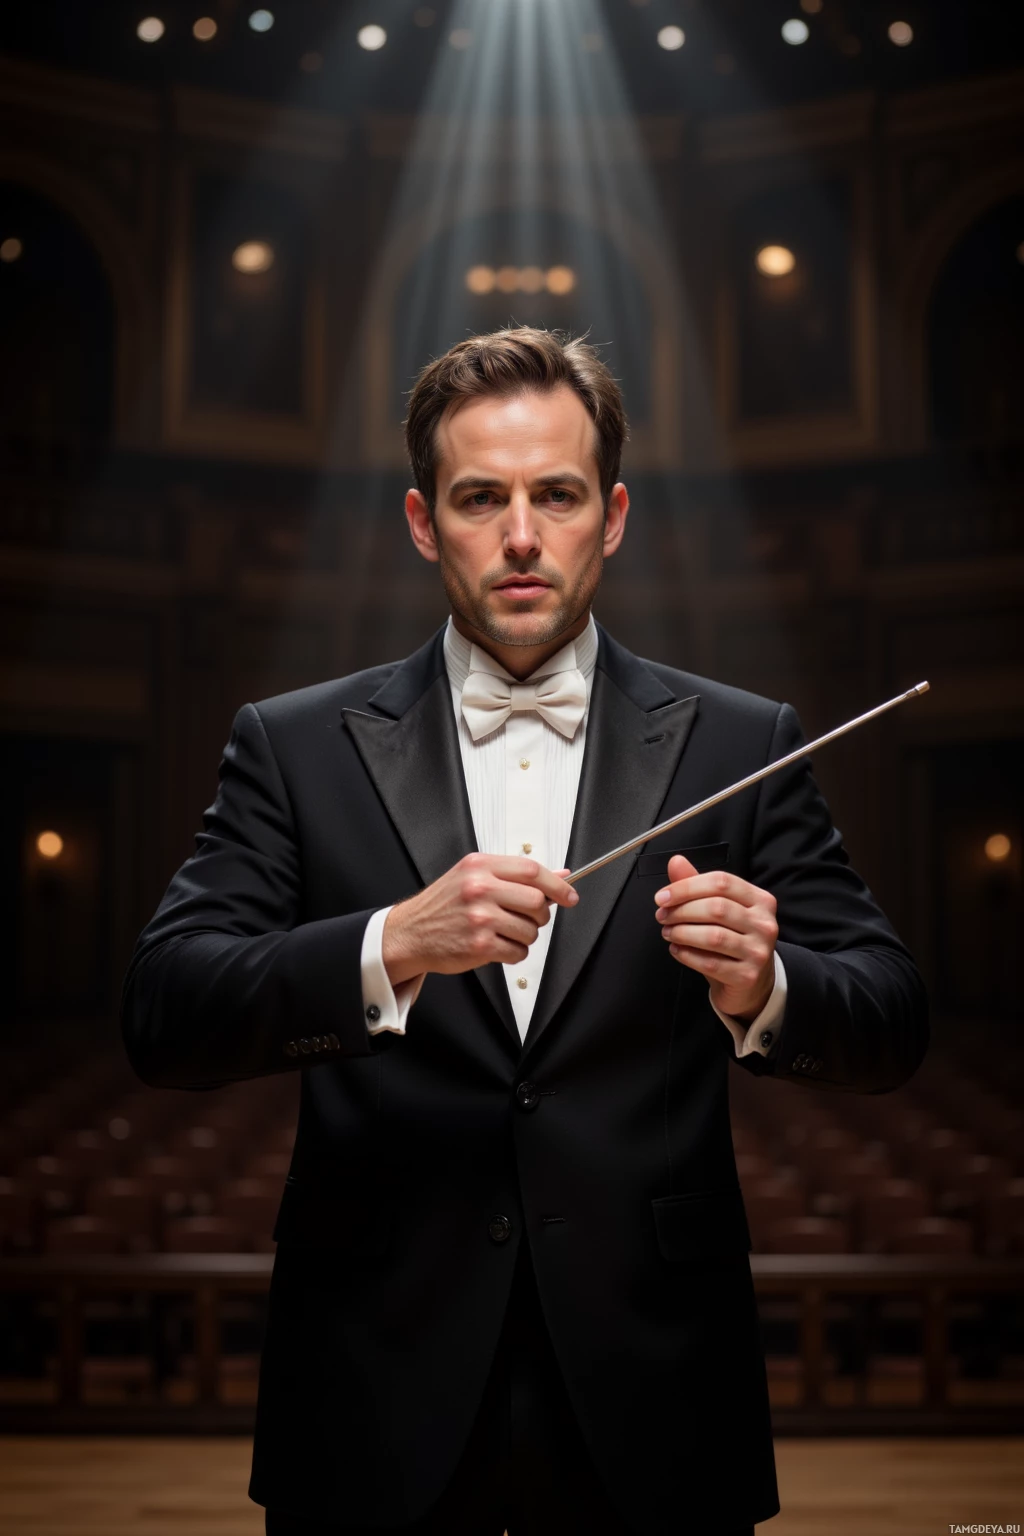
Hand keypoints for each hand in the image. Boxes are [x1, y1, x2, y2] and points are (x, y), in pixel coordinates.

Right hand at [382, 853, 578, 986]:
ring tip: (504, 933)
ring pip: (530, 930)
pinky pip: (518, 952)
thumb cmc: (442, 905)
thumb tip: (559, 875)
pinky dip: (514, 953)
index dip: (557, 886)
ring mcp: (479, 917)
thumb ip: (514, 875)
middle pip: (536, 902)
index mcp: (480, 866)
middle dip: (540, 915)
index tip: (569, 896)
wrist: (409, 933)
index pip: (532, 871)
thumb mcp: (473, 876)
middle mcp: (479, 888)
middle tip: (528, 918)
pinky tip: (497, 946)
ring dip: (525, 936)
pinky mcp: (479, 945)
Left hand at [654, 855, 777, 1021]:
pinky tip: (676, 950)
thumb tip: (676, 861)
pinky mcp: (747, 975)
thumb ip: (697, 885)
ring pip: (713, 936)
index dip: (687, 887)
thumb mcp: (719, 909)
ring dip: (682, 932)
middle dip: (681, 910)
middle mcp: (764, 923)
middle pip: (716, 907)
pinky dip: (687, 955)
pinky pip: (711, 963)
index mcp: (760, 900)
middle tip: (662, 916)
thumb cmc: (733, 940)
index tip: (662, 896)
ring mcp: (758, 951)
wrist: (751, 982)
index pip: (721, 882)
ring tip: (668, 932)